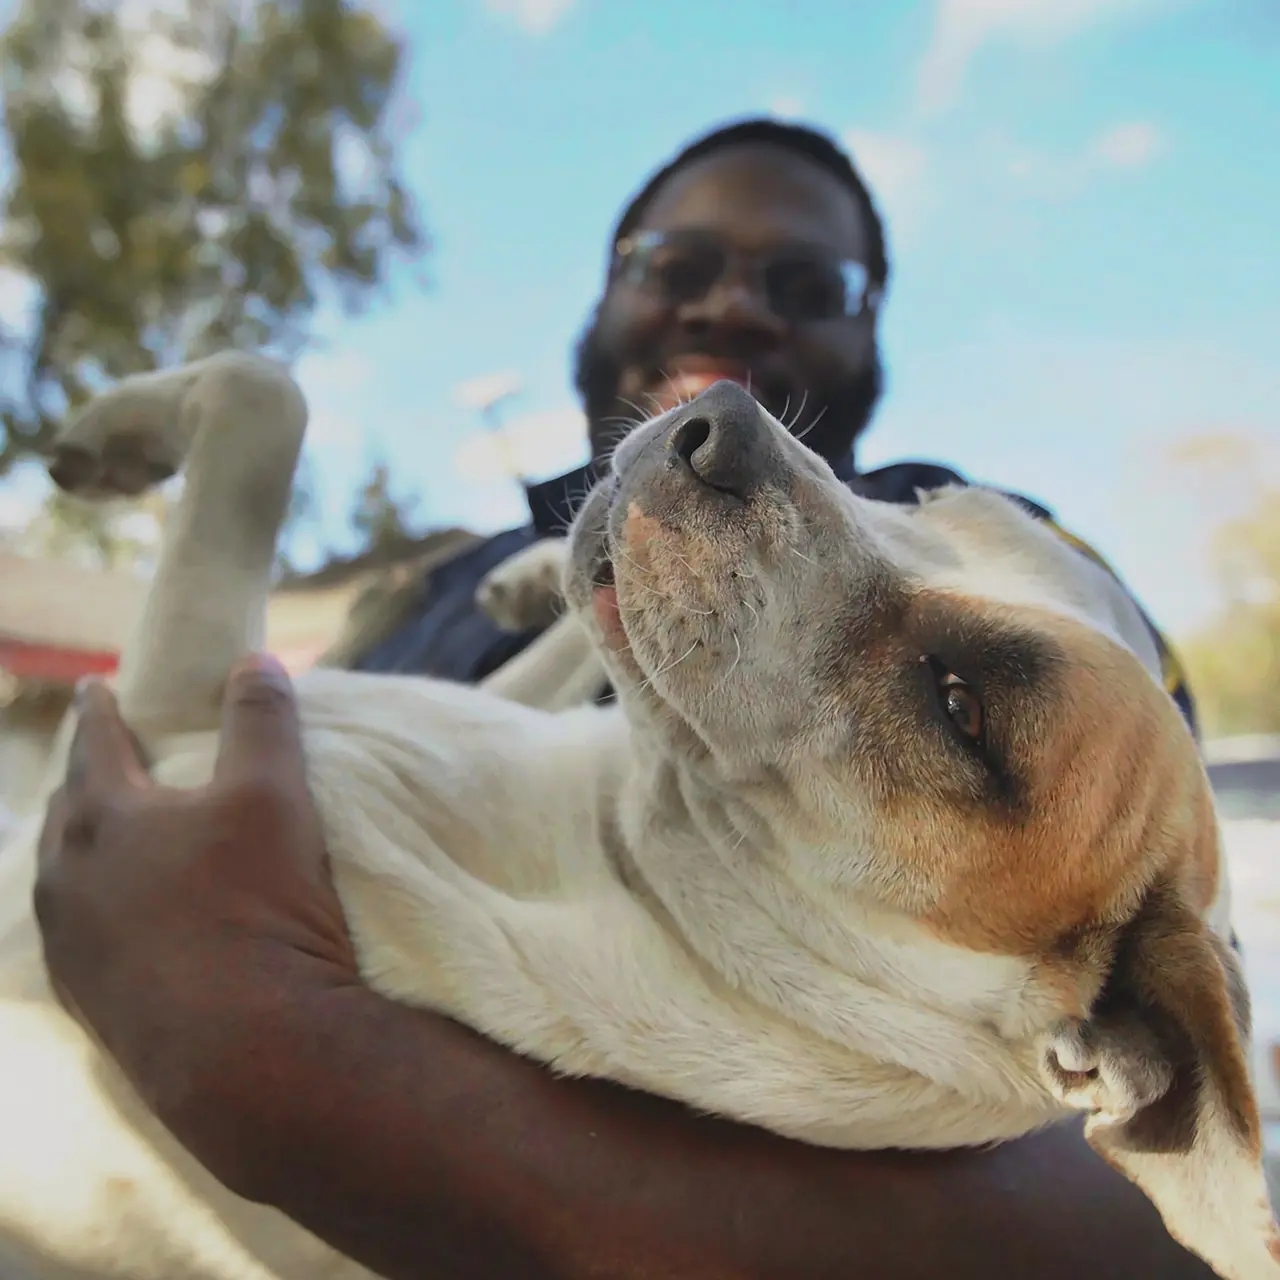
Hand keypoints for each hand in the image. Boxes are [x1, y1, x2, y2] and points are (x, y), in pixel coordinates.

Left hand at [34, 654, 358, 1183]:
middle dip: (83, 782)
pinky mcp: (92, 1006)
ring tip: (108, 845)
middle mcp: (68, 882)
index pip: (95, 746)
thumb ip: (262, 721)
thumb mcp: (274, 795)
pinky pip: (82, 940)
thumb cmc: (258, 907)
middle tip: (102, 765)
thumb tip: (255, 661)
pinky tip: (127, 925)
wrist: (248, 1053)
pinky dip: (100, 914)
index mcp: (103, 819)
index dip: (99, 711)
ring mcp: (74, 950)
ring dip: (85, 854)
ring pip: (65, 883)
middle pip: (66, 814)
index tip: (95, 686)